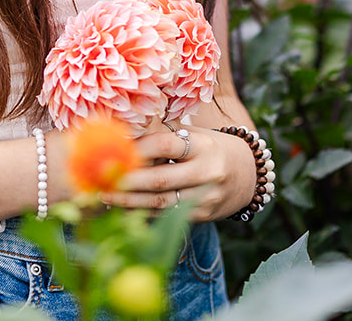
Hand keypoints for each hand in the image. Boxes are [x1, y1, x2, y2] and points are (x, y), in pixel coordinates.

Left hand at [100, 124, 252, 220]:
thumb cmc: (212, 148)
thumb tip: (124, 133)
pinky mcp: (203, 216)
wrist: (249, 175)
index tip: (115, 148)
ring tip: (105, 196)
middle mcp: (207, 172)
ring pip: (161, 203)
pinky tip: (123, 208)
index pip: (167, 144)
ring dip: (130, 201)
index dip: (139, 147)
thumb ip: (165, 135)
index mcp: (204, 145)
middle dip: (127, 181)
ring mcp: (206, 198)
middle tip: (102, 179)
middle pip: (160, 179)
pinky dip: (143, 212)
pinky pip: (167, 215)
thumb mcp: (196, 135)